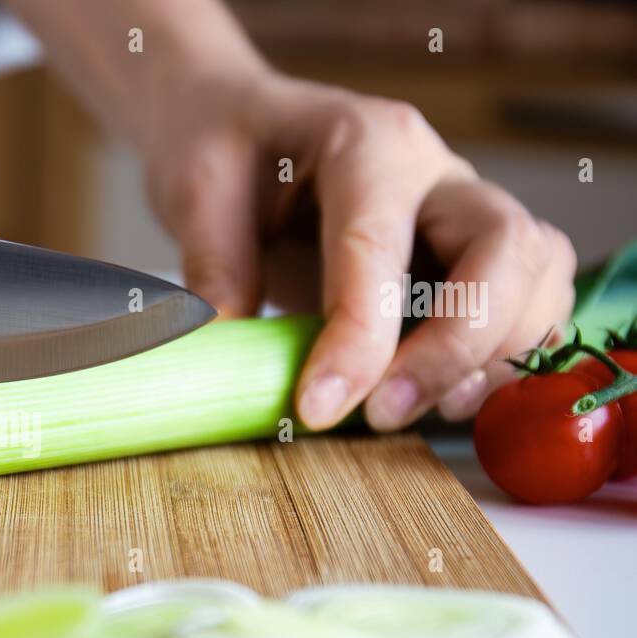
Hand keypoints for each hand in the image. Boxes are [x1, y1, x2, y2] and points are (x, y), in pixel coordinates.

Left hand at [140, 70, 577, 430]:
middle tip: (381, 412)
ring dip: (490, 359)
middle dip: (457, 346)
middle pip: (508, 250)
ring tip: (404, 409)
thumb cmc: (225, 149)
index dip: (357, 339)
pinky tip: (435, 400)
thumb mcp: (194, 189)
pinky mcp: (473, 259)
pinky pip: (527, 310)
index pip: (379, 246)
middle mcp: (437, 173)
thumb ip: (213, 266)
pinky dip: (498, 364)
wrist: (244, 128)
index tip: (317, 408)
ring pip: (538, 280)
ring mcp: (465, 215)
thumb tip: (226, 353)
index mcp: (367, 142)